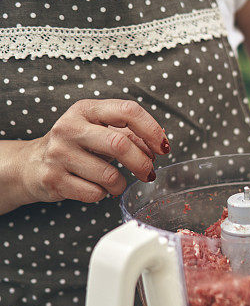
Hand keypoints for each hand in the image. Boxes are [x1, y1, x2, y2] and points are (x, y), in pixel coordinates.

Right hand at [21, 99, 169, 203]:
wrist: (31, 164)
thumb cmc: (75, 146)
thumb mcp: (99, 131)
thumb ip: (129, 134)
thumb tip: (158, 144)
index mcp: (86, 110)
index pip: (128, 111)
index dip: (151, 130)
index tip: (163, 147)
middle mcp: (70, 127)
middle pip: (120, 144)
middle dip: (142, 163)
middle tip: (148, 173)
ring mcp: (59, 153)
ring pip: (109, 175)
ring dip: (121, 184)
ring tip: (117, 183)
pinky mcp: (53, 178)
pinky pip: (95, 193)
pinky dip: (103, 195)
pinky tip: (96, 188)